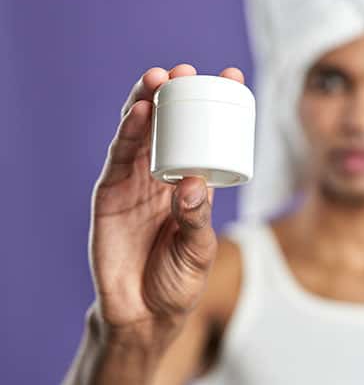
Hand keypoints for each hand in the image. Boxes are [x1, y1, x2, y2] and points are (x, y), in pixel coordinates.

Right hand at [88, 64, 244, 344]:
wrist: (143, 314)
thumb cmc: (178, 280)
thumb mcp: (199, 249)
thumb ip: (197, 218)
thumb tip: (192, 183)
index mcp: (192, 185)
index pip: (205, 138)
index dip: (216, 107)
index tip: (232, 77)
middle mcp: (163, 176)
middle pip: (169, 126)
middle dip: (176, 94)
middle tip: (187, 70)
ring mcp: (134, 183)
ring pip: (140, 133)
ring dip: (148, 103)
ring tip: (160, 78)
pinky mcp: (109, 194)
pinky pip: (119, 158)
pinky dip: (128, 133)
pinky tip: (139, 111)